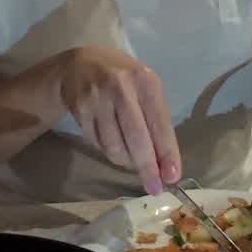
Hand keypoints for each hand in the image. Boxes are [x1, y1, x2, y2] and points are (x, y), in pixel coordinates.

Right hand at [58, 47, 181, 194]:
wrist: (81, 63)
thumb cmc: (123, 79)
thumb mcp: (144, 88)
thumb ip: (156, 120)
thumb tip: (164, 163)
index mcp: (145, 81)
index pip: (160, 123)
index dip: (166, 152)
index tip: (172, 176)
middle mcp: (121, 87)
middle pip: (136, 138)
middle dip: (147, 167)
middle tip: (153, 188)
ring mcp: (98, 98)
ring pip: (114, 146)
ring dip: (126, 161)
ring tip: (131, 159)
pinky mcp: (80, 110)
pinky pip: (98, 143)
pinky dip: (108, 151)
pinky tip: (113, 144)